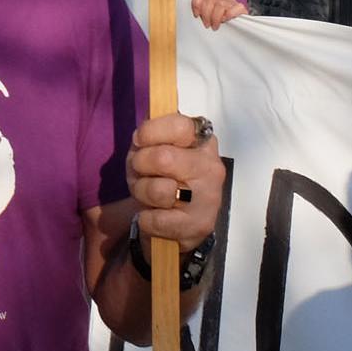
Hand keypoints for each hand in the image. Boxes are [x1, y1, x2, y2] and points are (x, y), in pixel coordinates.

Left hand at [127, 113, 223, 251]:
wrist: (173, 224)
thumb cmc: (161, 177)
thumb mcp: (154, 149)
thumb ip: (151, 136)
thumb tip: (143, 132)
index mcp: (202, 142)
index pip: (181, 125)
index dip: (151, 131)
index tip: (140, 140)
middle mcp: (212, 167)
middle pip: (163, 158)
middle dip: (139, 165)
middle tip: (140, 172)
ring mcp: (210, 198)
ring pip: (158, 189)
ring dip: (141, 192)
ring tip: (147, 195)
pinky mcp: (200, 226)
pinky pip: (156, 219)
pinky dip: (145, 219)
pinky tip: (153, 216)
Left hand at [190, 0, 247, 29]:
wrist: (237, 29)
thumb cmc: (218, 22)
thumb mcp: (206, 15)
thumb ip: (199, 11)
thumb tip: (191, 14)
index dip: (196, 2)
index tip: (196, 15)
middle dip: (206, 14)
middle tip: (206, 24)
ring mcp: (231, 0)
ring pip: (220, 4)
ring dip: (215, 18)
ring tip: (214, 26)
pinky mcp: (240, 8)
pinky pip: (233, 9)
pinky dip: (228, 16)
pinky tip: (225, 21)